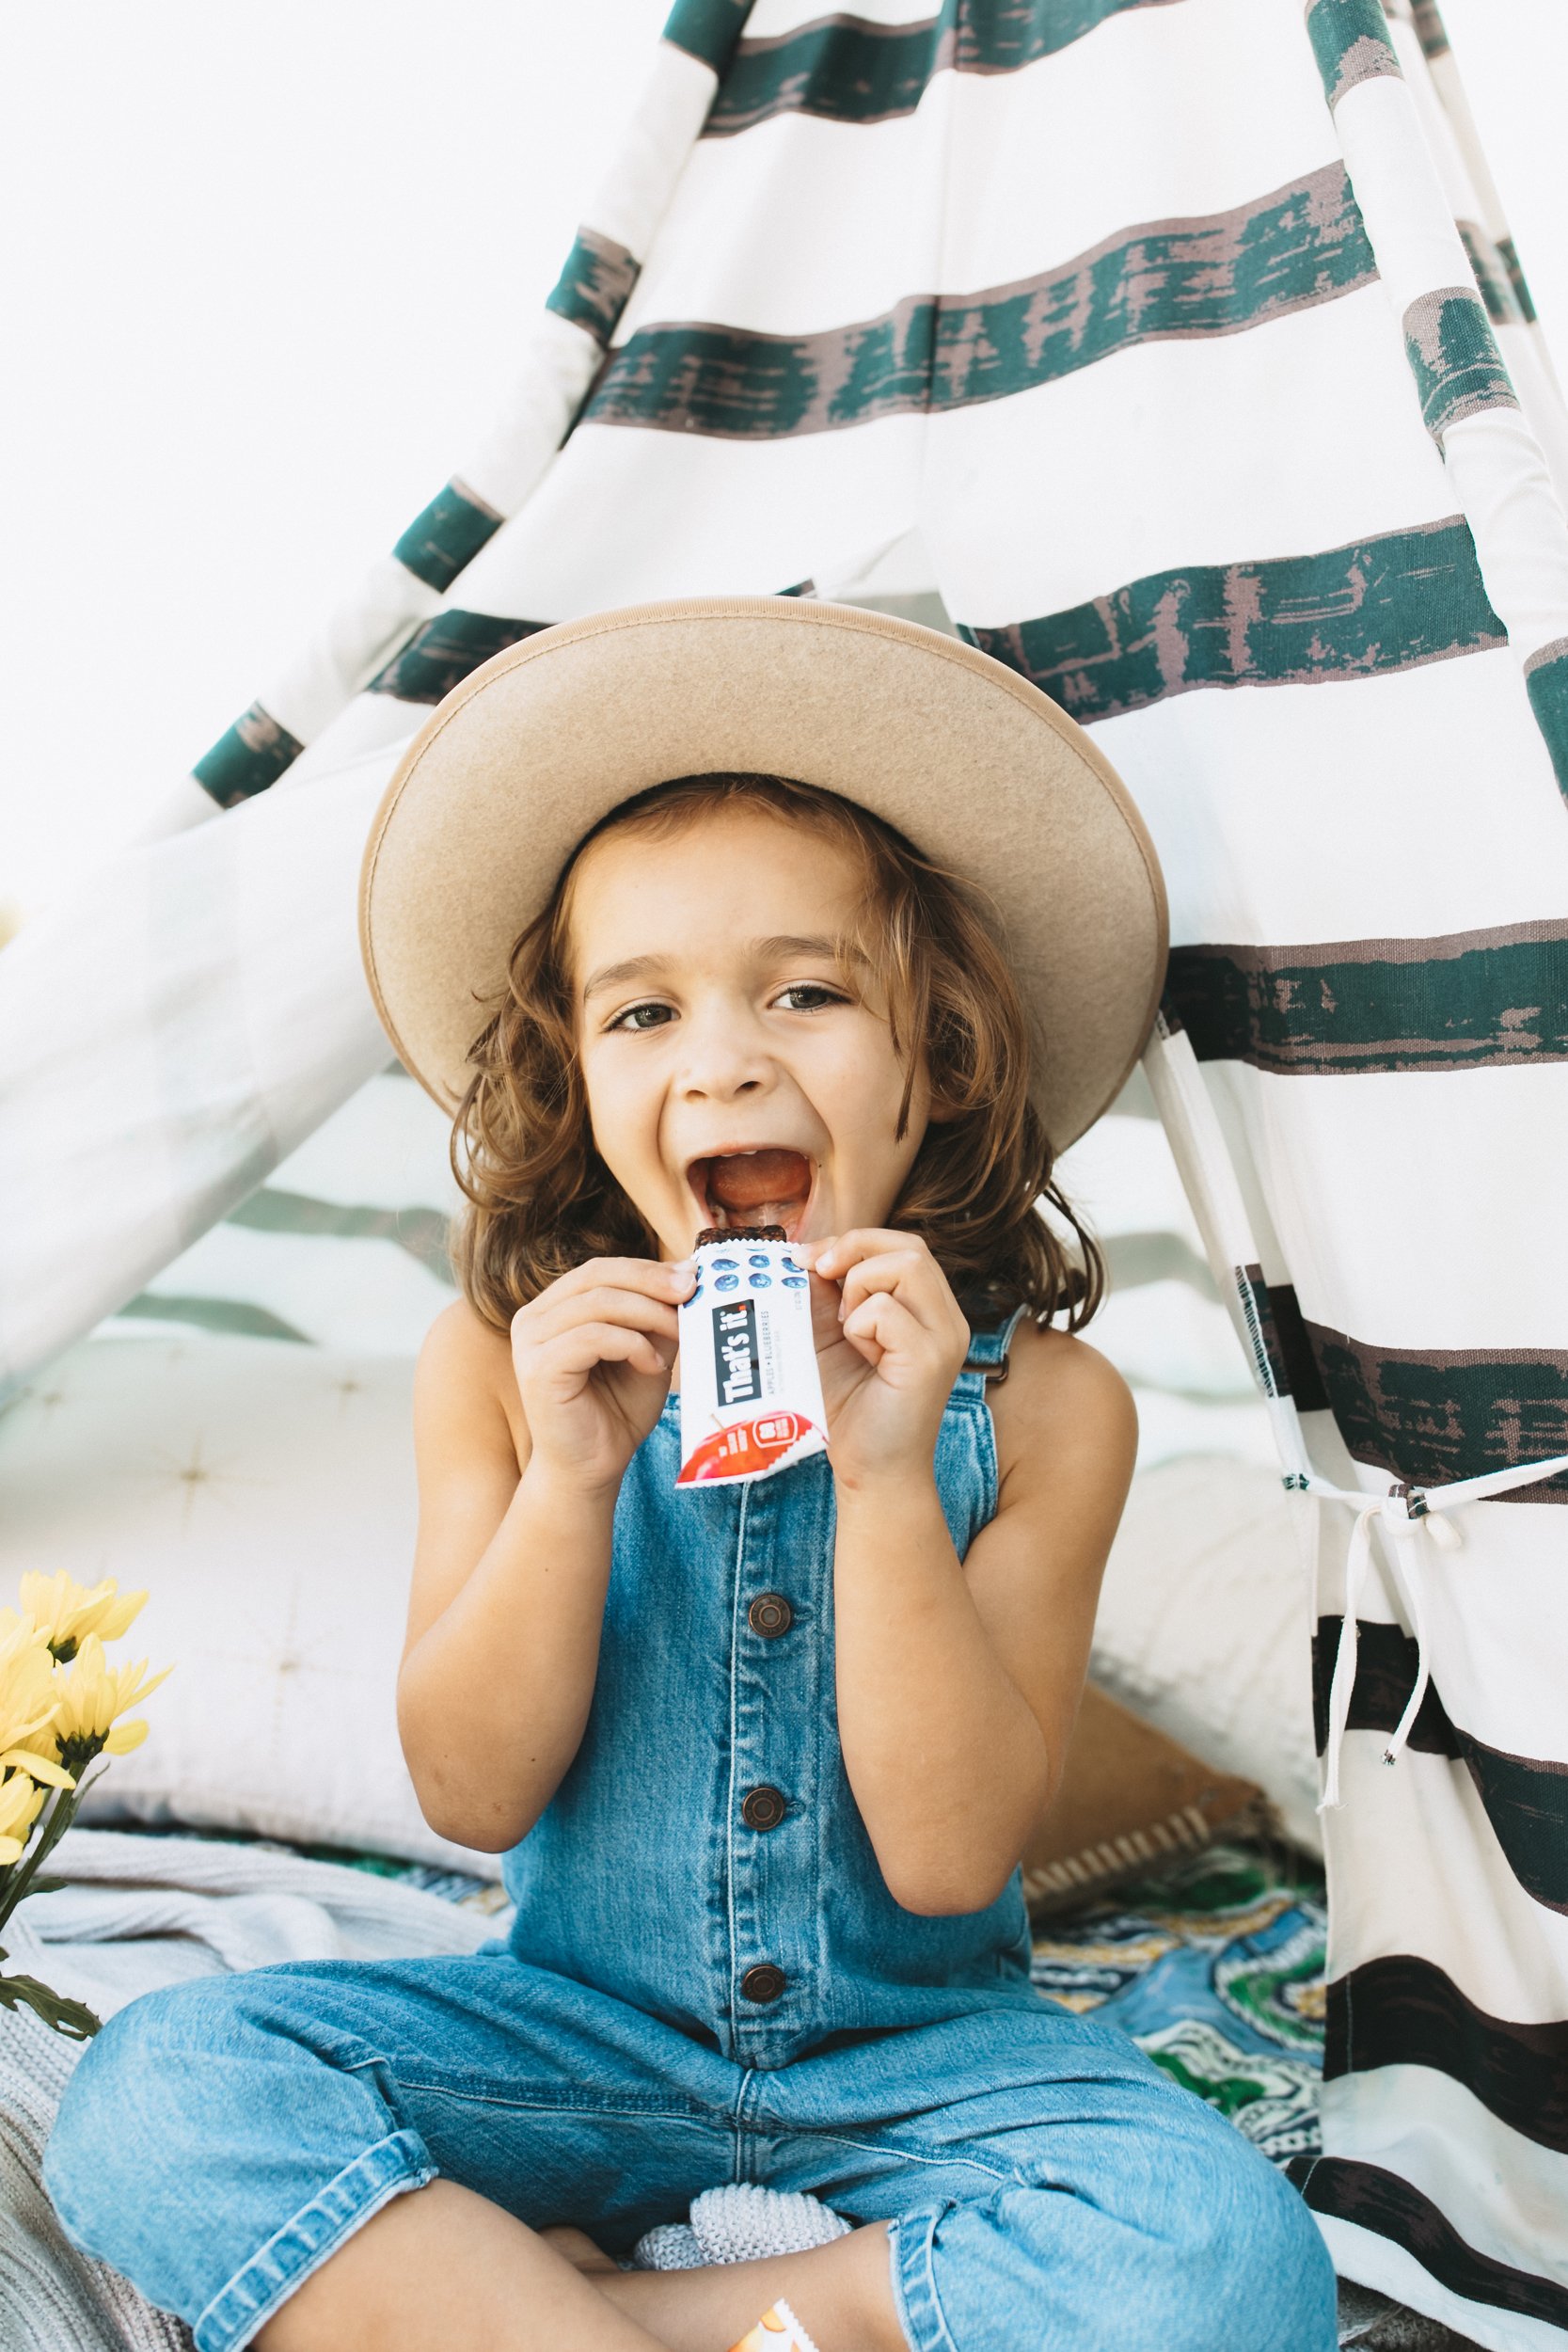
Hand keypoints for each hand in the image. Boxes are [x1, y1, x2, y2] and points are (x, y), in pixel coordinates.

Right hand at [510, 1257, 691, 1498]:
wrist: (591, 1470)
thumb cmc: (616, 1412)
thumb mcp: (647, 1352)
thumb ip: (658, 1317)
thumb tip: (687, 1276)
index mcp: (554, 1308)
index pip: (601, 1270)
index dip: (647, 1269)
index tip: (692, 1276)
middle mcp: (534, 1319)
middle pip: (596, 1276)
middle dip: (651, 1280)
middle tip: (691, 1291)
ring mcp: (531, 1343)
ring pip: (597, 1303)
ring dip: (648, 1314)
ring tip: (676, 1337)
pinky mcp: (538, 1369)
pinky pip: (591, 1337)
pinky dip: (631, 1344)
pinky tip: (651, 1364)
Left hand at [809, 1231, 970, 1486]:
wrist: (870, 1473)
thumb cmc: (851, 1409)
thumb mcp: (831, 1337)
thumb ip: (827, 1295)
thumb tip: (806, 1254)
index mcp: (930, 1311)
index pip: (906, 1246)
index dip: (856, 1241)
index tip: (811, 1260)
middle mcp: (947, 1320)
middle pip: (911, 1246)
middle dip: (855, 1250)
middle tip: (820, 1276)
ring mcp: (944, 1339)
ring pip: (906, 1266)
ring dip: (859, 1287)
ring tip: (848, 1328)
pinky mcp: (930, 1361)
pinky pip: (887, 1310)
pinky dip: (859, 1324)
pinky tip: (861, 1356)